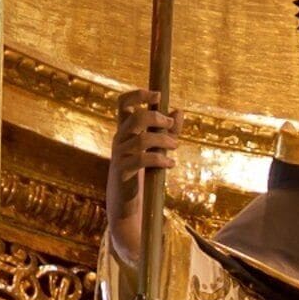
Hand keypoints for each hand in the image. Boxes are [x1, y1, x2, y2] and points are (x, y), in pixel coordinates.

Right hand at [107, 89, 176, 267]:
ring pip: (141, 138)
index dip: (138, 94)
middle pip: (136, 117)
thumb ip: (168, 131)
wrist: (124, 206)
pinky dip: (160, 158)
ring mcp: (119, 155)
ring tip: (175, 147)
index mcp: (124, 131)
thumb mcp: (156, 149)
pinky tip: (170, 163)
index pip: (123, 103)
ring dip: (163, 140)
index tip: (157, 93)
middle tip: (171, 124)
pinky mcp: (123, 172)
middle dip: (157, 117)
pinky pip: (142, 159)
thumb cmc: (141, 174)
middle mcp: (119, 139)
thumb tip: (179, 110)